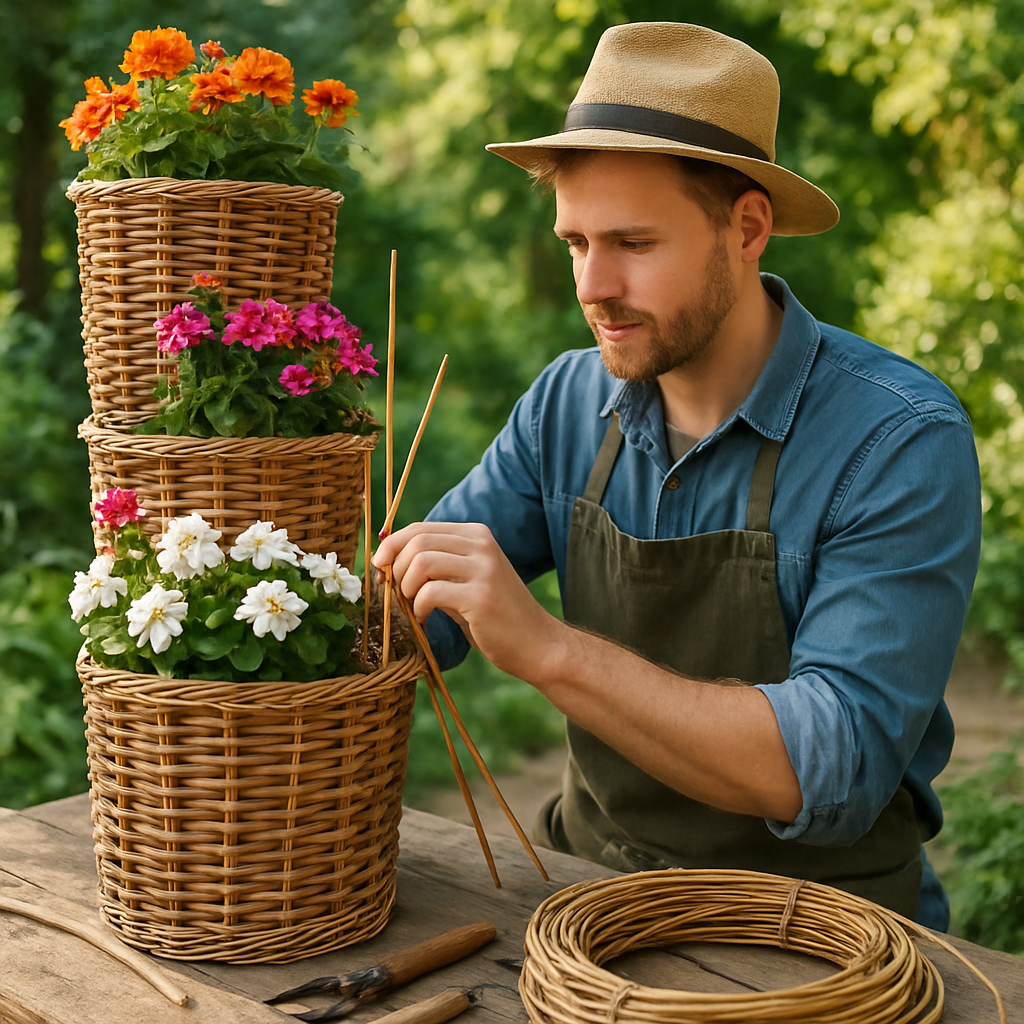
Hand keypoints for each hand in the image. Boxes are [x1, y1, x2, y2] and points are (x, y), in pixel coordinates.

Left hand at [371, 521, 565, 681]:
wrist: (537, 644)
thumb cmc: (495, 617)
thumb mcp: (465, 581)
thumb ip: (436, 566)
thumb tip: (386, 558)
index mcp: (477, 535)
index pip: (420, 528)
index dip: (392, 547)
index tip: (380, 570)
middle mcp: (482, 545)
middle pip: (417, 541)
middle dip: (394, 567)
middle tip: (393, 593)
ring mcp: (483, 569)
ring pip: (421, 562)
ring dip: (406, 588)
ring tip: (412, 606)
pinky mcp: (481, 596)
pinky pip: (430, 592)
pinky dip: (418, 607)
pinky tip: (425, 620)